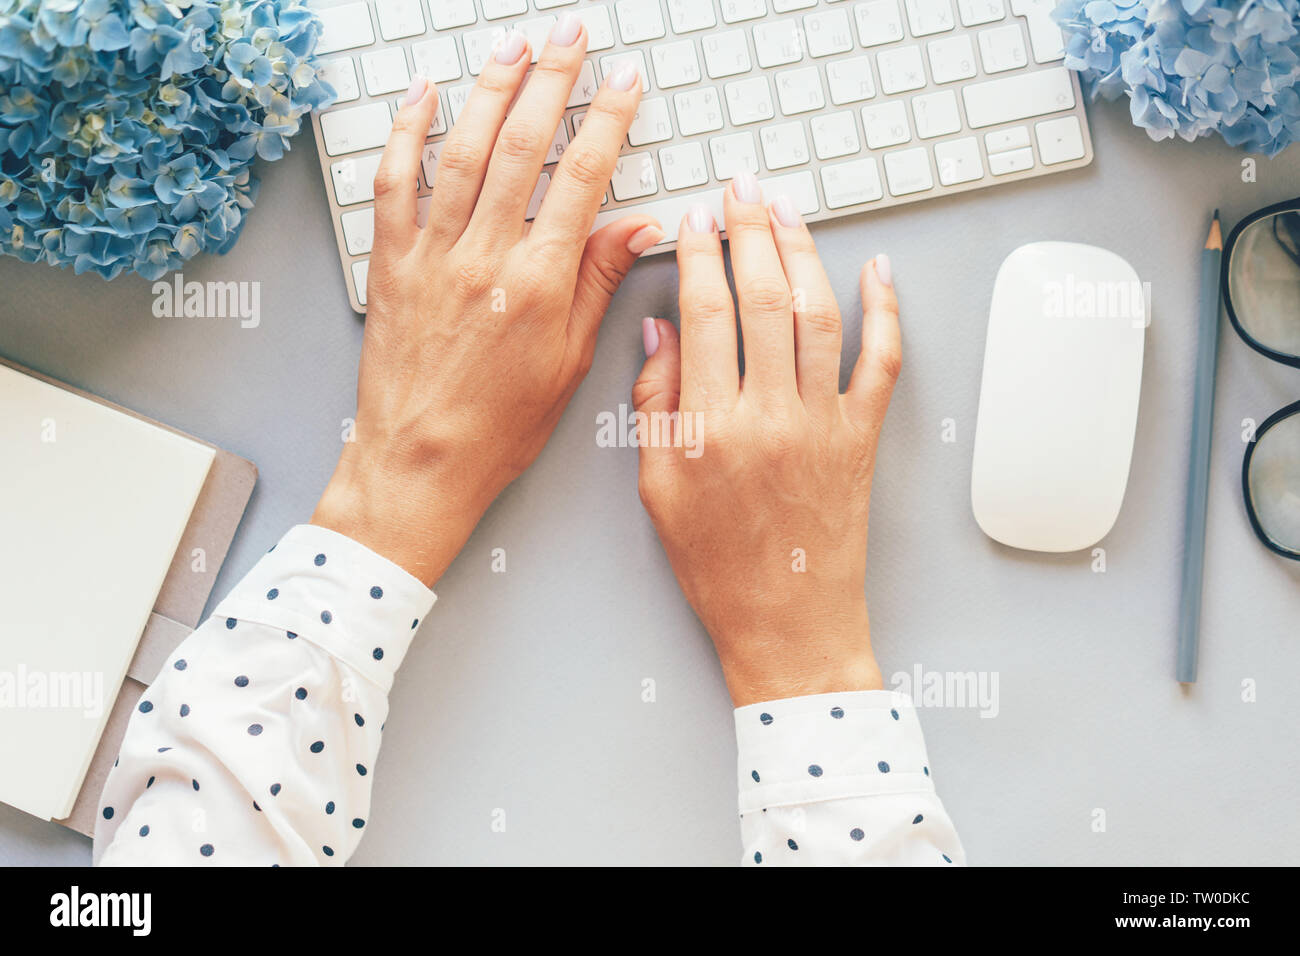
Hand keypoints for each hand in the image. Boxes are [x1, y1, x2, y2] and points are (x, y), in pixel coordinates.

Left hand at [313, 17, 661, 584]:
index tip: (624, 82)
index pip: (582, 179)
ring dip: (491, 89)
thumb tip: (636, 226)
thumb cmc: (497, 429)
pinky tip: (423, 96)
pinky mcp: (391, 264)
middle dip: (552, 80)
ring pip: (462, 150)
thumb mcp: (568, 364)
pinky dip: (406, 133)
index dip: (607, 120)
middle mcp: (483, 258)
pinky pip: (395, 183)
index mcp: (536, 284)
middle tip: (571, 35)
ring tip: (514, 46)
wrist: (419, 463)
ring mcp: (431, 256)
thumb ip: (597, 284)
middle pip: (522, 147)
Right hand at [632, 172, 900, 706]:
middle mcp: (770, 416)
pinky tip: (878, 271)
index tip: (696, 218)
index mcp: (709, 428)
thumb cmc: (717, 566)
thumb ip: (655, 405)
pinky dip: (886, 311)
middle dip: (752, 229)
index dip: (701, 253)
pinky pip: (881, 362)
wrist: (788, 624)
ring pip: (818, 314)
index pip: (704, 313)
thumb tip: (659, 331)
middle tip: (744, 188)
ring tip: (790, 211)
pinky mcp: (862, 437)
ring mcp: (823, 424)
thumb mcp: (658, 489)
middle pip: (762, 296)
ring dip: (805, 252)